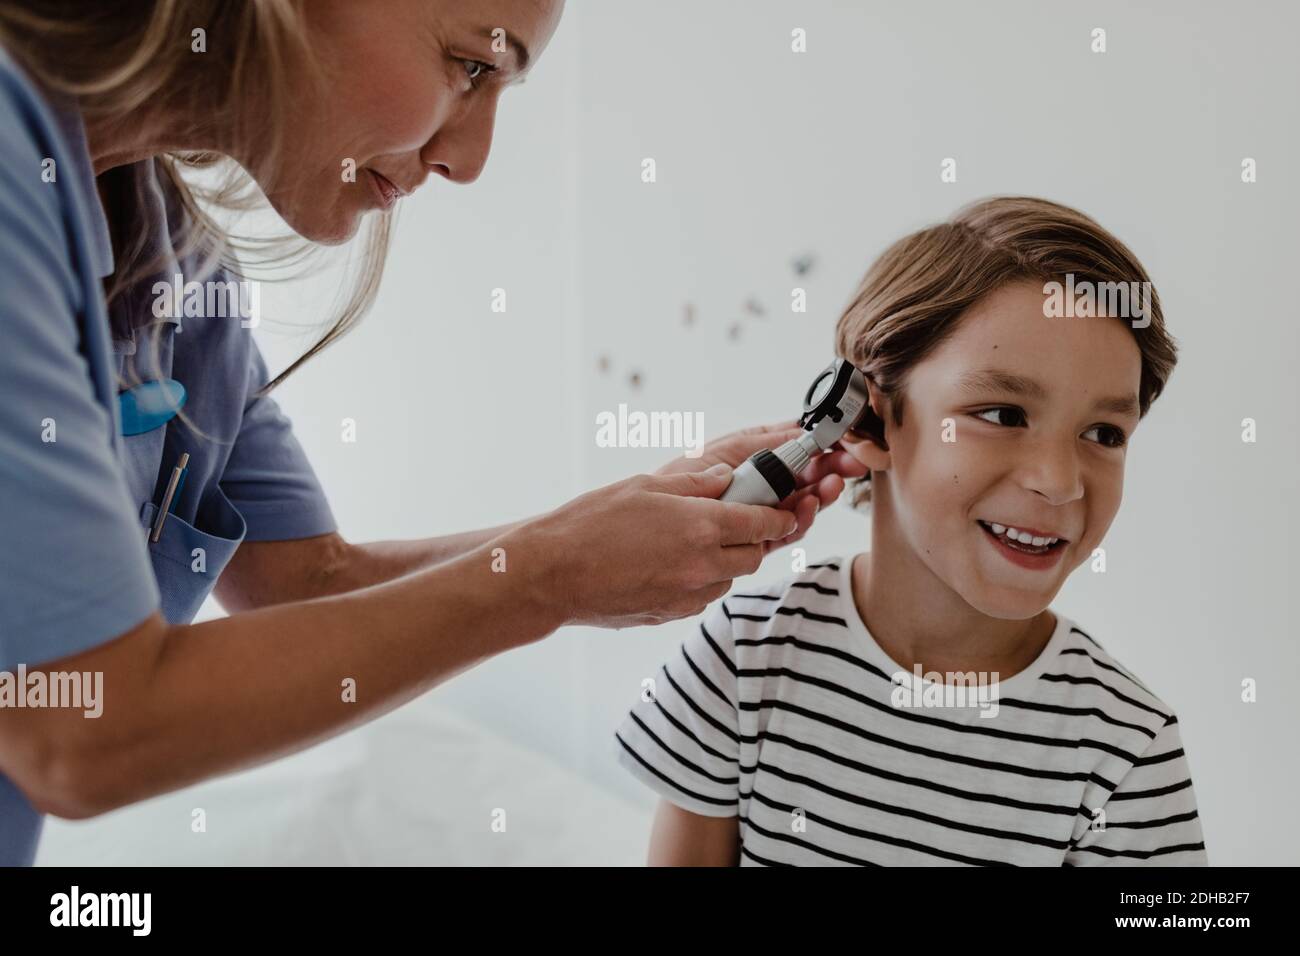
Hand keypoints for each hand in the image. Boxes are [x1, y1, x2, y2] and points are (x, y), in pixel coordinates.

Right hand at [504, 469, 798, 629]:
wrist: (552, 573)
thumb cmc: (591, 523)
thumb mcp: (646, 486)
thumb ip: (694, 483)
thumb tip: (725, 478)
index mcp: (701, 527)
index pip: (762, 524)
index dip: (779, 516)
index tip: (783, 512)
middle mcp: (702, 566)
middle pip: (753, 557)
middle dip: (753, 541)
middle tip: (738, 525)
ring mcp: (686, 596)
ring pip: (728, 580)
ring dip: (726, 563)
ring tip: (697, 544)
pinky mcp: (668, 615)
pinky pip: (701, 597)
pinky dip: (701, 582)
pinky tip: (674, 565)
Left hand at [657, 419, 867, 553]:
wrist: (653, 522)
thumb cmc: (679, 479)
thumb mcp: (725, 451)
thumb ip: (762, 442)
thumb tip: (799, 428)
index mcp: (751, 457)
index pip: (794, 448)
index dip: (819, 444)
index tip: (841, 439)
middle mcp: (760, 486)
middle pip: (804, 476)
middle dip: (829, 469)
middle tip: (850, 465)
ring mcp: (760, 513)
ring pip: (801, 504)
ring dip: (821, 494)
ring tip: (833, 485)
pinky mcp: (756, 540)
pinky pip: (786, 531)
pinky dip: (801, 519)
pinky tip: (810, 506)